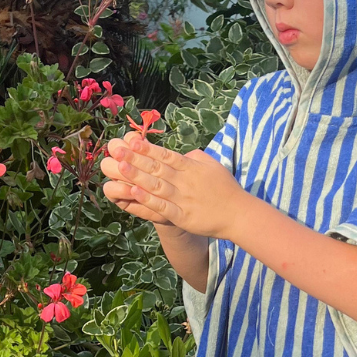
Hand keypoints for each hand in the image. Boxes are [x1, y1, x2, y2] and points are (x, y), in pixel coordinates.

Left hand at [100, 132, 245, 237]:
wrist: (238, 214)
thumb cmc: (227, 189)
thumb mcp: (213, 166)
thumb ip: (197, 158)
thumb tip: (185, 153)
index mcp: (192, 168)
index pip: (166, 155)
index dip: (149, 148)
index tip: (133, 140)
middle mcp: (185, 181)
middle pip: (157, 167)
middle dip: (136, 158)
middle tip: (117, 149)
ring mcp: (183, 198)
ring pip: (156, 185)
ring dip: (138, 175)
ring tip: (121, 167)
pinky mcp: (183, 215)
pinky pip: (162, 206)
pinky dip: (147, 199)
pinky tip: (134, 192)